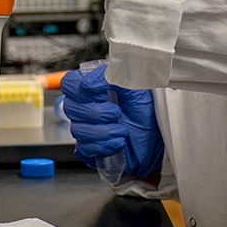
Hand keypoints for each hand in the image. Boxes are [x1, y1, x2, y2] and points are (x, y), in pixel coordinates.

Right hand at [60, 63, 162, 177]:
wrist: (158, 136)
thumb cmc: (145, 110)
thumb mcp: (133, 85)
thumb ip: (111, 76)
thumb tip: (88, 84)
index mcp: (92, 88)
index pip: (69, 83)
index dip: (81, 89)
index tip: (102, 93)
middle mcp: (85, 107)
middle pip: (70, 108)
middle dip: (96, 113)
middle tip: (116, 113)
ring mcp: (86, 129)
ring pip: (77, 130)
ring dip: (103, 132)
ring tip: (122, 131)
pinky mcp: (91, 149)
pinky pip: (84, 149)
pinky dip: (103, 147)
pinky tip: (118, 143)